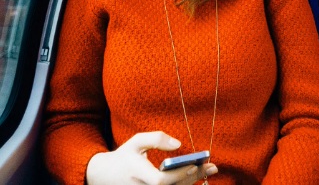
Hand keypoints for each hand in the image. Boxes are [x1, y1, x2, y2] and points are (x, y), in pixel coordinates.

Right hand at [86, 131, 217, 183]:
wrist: (105, 176)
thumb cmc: (124, 156)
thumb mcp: (136, 142)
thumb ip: (156, 138)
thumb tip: (178, 144)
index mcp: (138, 174)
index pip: (160, 181)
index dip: (179, 175)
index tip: (195, 164)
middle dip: (193, 178)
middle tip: (212, 167)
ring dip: (191, 182)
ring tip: (209, 170)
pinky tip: (196, 176)